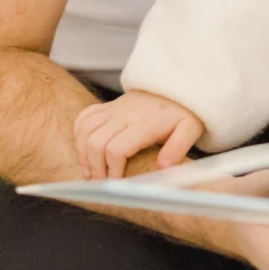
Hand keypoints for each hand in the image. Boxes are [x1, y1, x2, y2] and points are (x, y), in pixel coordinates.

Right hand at [73, 90, 203, 178]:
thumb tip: (163, 168)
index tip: (116, 184)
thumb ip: (177, 149)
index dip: (112, 170)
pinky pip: (84, 117)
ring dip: (83, 153)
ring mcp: (113, 109)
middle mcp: (124, 115)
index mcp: (144, 124)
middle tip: (100, 183)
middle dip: (94, 167)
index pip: (117, 148)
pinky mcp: (107, 106)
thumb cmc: (182, 112)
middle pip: (96, 142)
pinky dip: (79, 134)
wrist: (175, 86)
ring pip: (85, 130)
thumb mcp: (189, 130)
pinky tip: (85, 149)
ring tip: (89, 172)